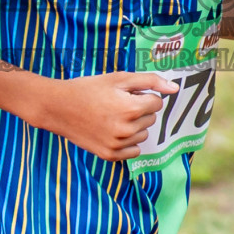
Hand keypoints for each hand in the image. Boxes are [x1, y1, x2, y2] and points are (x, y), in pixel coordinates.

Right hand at [30, 71, 178, 161]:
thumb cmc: (89, 89)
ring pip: (143, 134)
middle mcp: (126, 130)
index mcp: (131, 108)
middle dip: (139, 109)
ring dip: (134, 125)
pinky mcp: (109, 155)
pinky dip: (127, 141)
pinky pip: (133, 150)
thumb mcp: (119, 78)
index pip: (157, 102)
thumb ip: (150, 81)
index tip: (125, 94)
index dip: (143, 95)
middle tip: (115, 103)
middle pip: (151, 118)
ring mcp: (118, 145)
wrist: (58, 107)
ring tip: (111, 116)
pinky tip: (110, 130)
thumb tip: (175, 89)